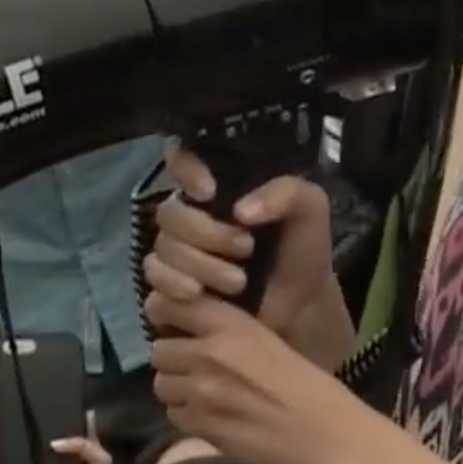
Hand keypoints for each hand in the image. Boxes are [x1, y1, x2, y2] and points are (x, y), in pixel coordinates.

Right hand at [143, 142, 335, 342]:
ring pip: (163, 249)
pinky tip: (201, 295)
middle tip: (246, 248)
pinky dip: (175, 286)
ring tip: (239, 283)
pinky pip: (153, 280)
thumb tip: (240, 211)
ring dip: (201, 265)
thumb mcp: (309, 208)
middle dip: (207, 234)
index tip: (209, 191)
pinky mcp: (168, 289)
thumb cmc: (301, 249)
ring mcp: (175, 253)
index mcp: (217, 187)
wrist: (302, 306)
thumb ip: (285, 193)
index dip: (185, 169)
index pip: (180, 158)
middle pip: (169, 213)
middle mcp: (189, 215)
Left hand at [148, 293, 357, 463]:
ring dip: (177, 390)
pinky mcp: (202, 427)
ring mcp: (202, 392)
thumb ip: (229, 333)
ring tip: (203, 396)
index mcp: (231, 325)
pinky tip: (212, 418)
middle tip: (194, 368)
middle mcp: (210, 353)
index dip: (165, 315)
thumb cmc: (310, 387)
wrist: (327, 437)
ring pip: (161, 384)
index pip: (169, 305)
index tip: (174, 325)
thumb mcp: (270, 342)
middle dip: (173, 360)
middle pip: (159, 350)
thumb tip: (193, 331)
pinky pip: (174, 415)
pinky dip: (187, 417)